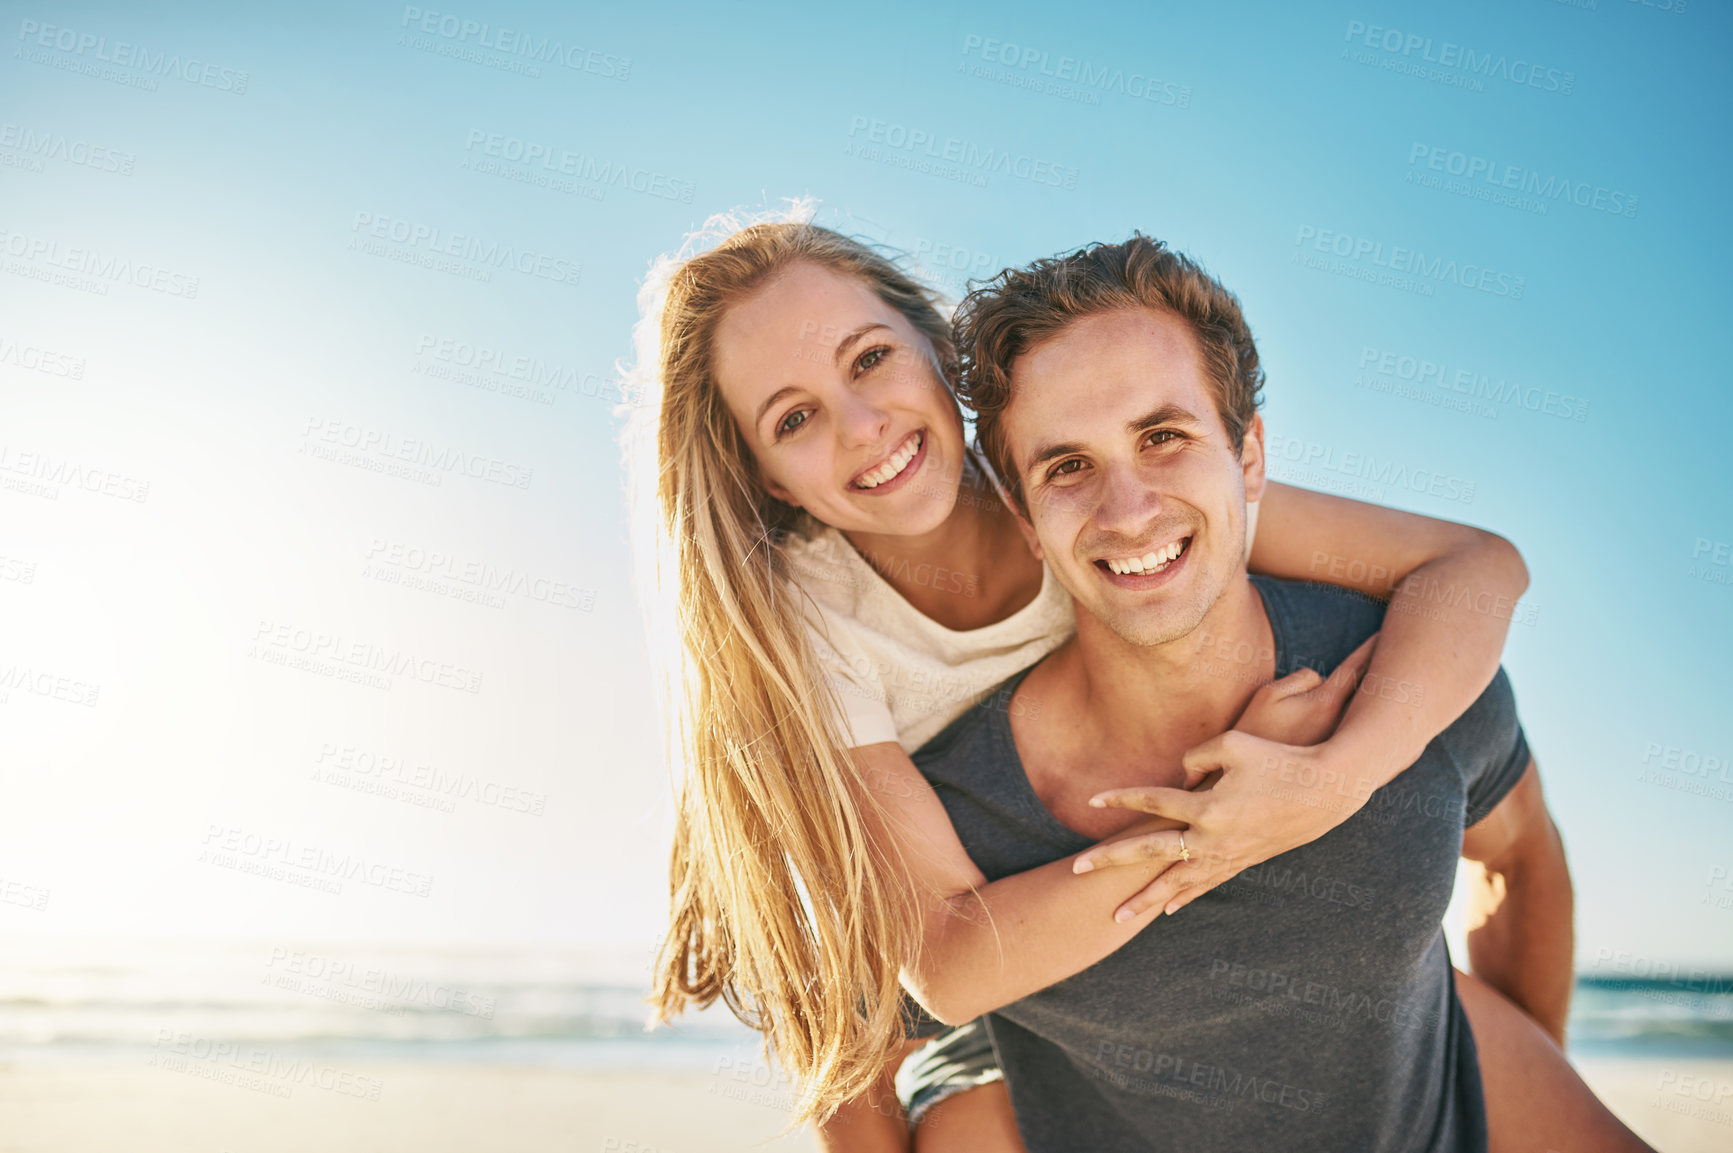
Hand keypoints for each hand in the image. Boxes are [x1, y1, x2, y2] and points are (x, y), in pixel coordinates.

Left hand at [1070, 636, 1379, 920]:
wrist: (1327, 790)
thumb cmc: (1278, 758)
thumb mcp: (1234, 742)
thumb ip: (1195, 755)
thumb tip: (1176, 776)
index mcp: (1208, 805)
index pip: (1152, 800)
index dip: (1120, 798)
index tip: (1092, 802)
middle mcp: (1213, 837)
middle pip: (1150, 852)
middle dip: (1112, 862)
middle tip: (1076, 870)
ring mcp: (1228, 854)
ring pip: (1177, 882)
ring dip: (1145, 899)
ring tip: (1116, 916)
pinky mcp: (1244, 861)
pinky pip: (1207, 884)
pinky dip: (1185, 897)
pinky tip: (1165, 909)